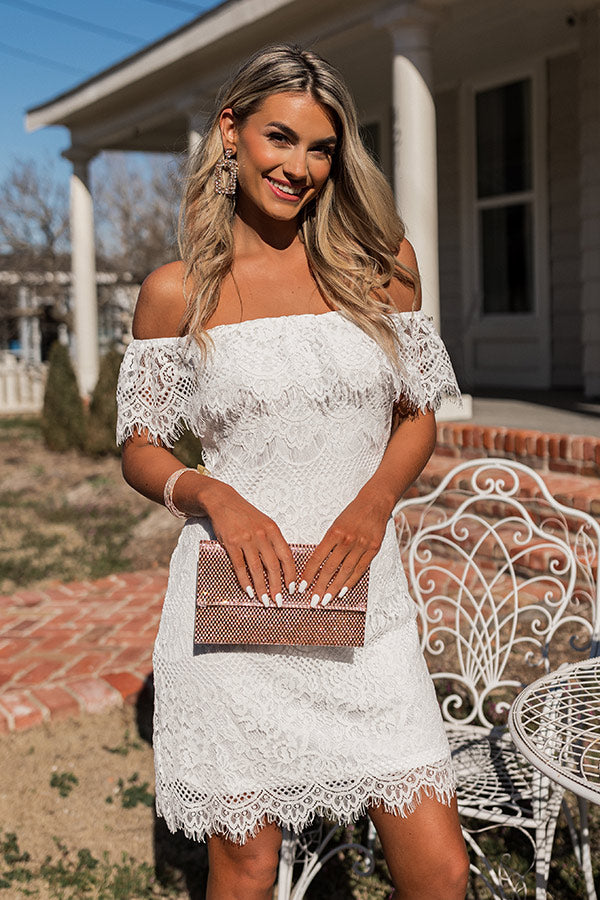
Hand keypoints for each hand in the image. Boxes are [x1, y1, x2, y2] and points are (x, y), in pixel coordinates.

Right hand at [201, 480, 295, 606]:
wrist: (223, 501)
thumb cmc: (245, 515)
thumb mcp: (265, 523)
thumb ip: (273, 541)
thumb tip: (283, 566)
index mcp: (273, 530)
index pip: (286, 556)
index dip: (291, 574)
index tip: (292, 588)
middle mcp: (262, 535)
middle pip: (273, 565)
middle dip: (277, 586)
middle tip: (279, 601)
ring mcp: (246, 539)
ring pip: (256, 569)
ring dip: (261, 587)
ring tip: (264, 601)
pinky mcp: (231, 543)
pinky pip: (240, 566)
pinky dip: (245, 581)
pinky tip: (249, 591)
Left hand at [297, 487, 392, 606]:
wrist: (374, 503)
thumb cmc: (352, 514)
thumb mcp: (335, 524)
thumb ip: (327, 543)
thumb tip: (317, 564)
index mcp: (333, 532)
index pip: (317, 558)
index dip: (308, 574)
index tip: (302, 586)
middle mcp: (347, 540)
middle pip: (330, 568)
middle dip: (320, 587)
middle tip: (314, 601)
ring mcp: (361, 545)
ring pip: (345, 571)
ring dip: (335, 588)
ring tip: (327, 599)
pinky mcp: (373, 548)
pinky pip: (360, 569)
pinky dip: (351, 581)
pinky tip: (343, 590)